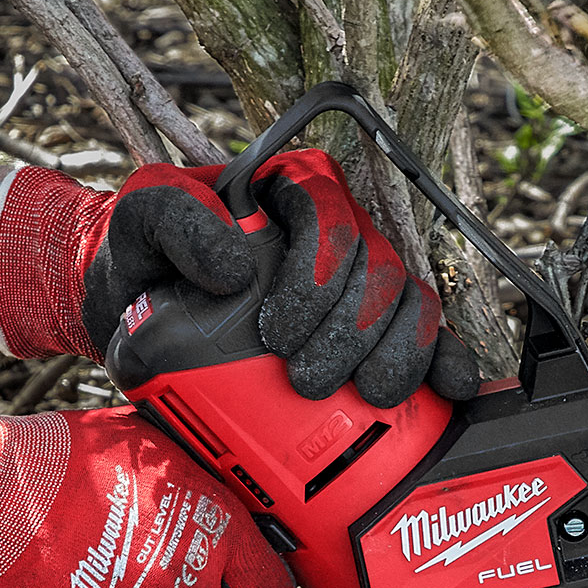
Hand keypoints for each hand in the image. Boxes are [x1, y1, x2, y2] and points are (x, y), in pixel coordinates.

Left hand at [0, 152, 478, 406]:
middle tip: (306, 382)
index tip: (276, 335)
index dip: (320, 277)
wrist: (139, 307)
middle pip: (380, 271)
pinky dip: (443, 364)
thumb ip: (175, 218)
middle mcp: (340, 233)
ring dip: (397, 354)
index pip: (332, 220)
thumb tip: (236, 265)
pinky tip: (448, 391)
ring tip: (362, 397)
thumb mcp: (140, 219)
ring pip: (410, 306)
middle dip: (352, 332)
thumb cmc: (143, 254)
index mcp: (293, 191)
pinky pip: (427, 340)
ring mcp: (362, 285)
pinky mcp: (375, 332)